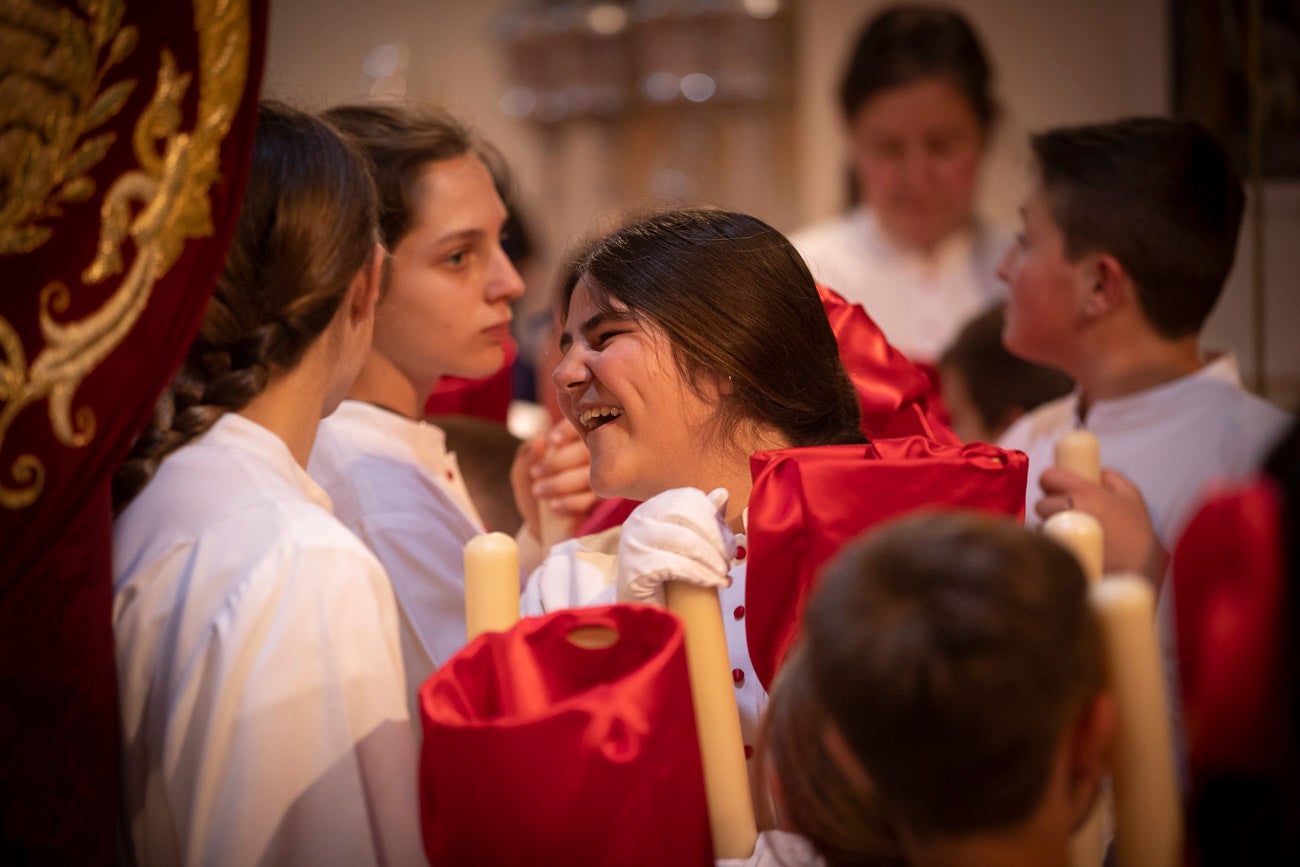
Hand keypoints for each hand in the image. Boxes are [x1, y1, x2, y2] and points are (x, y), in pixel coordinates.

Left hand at [510, 419, 596, 542]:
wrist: (542, 528)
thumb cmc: (534, 494)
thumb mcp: (522, 475)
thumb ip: (527, 456)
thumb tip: (539, 439)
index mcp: (572, 443)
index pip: (580, 425)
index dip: (569, 430)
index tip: (553, 441)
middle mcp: (593, 457)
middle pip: (585, 451)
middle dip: (557, 462)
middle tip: (535, 475)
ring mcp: (603, 478)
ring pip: (589, 475)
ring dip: (560, 484)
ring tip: (539, 492)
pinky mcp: (606, 500)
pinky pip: (592, 498)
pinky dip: (571, 502)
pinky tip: (554, 507)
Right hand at [616, 487, 735, 605]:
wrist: (645, 612)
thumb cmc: (667, 576)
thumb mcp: (687, 543)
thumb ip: (703, 518)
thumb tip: (722, 493)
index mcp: (651, 509)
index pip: (686, 498)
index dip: (713, 516)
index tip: (729, 539)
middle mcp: (638, 520)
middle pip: (684, 515)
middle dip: (715, 537)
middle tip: (730, 558)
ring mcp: (632, 544)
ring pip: (682, 540)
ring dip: (711, 558)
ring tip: (724, 573)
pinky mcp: (633, 569)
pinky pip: (675, 566)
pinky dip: (701, 574)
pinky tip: (714, 583)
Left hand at [1037, 467, 1168, 585]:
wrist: (1139, 572)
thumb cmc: (1137, 535)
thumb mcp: (1132, 497)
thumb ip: (1113, 478)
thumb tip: (1096, 473)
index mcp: (1085, 493)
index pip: (1047, 477)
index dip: (1052, 482)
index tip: (1058, 489)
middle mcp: (1069, 511)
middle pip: (1040, 503)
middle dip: (1051, 508)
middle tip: (1068, 515)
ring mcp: (1060, 534)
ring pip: (1040, 525)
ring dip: (1050, 528)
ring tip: (1072, 536)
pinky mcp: (1055, 556)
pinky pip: (1043, 546)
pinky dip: (1052, 546)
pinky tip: (1070, 550)